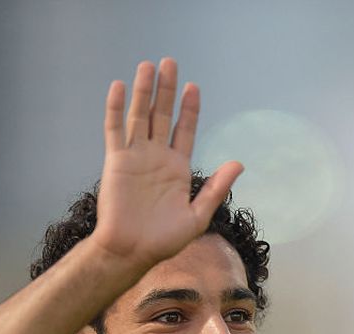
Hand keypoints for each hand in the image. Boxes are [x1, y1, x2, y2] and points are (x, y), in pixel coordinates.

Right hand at [90, 58, 242, 266]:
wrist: (132, 251)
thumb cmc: (165, 240)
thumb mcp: (198, 215)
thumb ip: (216, 188)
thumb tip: (239, 163)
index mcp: (178, 168)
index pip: (185, 130)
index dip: (189, 108)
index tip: (193, 86)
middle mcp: (157, 157)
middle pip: (162, 115)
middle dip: (167, 90)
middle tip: (170, 62)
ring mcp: (135, 157)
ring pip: (139, 116)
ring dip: (143, 91)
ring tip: (147, 66)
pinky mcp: (116, 161)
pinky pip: (115, 130)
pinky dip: (115, 108)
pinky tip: (118, 87)